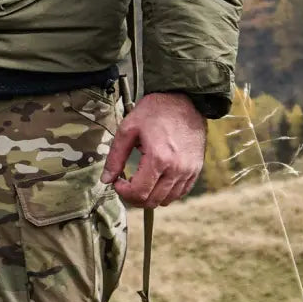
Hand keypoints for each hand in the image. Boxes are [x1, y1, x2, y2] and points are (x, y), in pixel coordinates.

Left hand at [100, 92, 206, 207]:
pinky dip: (165, 192)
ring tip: (140, 180)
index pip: (139, 192)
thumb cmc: (155, 111)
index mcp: (159, 159)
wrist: (184, 101)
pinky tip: (155, 179)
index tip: (117, 182)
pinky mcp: (196, 170)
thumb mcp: (128, 129)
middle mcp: (177, 170)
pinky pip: (180, 193)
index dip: (123, 192)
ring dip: (150, 196)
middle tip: (125, 184)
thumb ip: (115, 156)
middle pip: (152, 201)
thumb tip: (106, 179)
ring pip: (167, 200)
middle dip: (134, 197)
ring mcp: (189, 171)